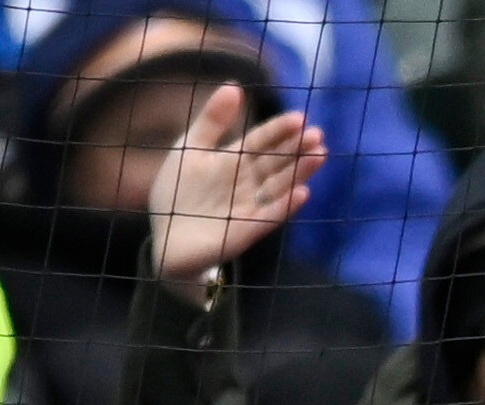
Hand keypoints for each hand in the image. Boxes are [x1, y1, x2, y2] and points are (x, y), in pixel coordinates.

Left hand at [145, 82, 323, 304]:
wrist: (164, 238)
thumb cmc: (176, 192)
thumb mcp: (190, 147)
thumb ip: (212, 120)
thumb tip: (235, 86)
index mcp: (235, 160)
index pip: (262, 141)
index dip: (279, 130)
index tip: (300, 117)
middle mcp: (247, 183)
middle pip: (276, 162)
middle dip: (297, 149)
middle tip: (317, 135)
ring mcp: (249, 207)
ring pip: (280, 186)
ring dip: (300, 172)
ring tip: (319, 155)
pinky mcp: (245, 231)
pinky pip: (269, 216)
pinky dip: (285, 206)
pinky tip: (302, 193)